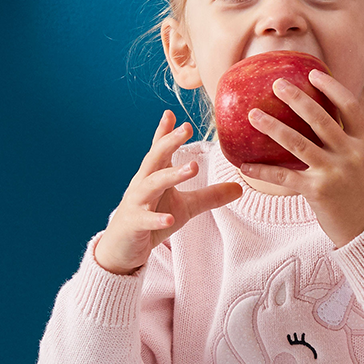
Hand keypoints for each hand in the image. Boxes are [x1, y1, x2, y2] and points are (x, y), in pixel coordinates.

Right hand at [95, 110, 242, 274]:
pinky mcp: (133, 224)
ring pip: (151, 184)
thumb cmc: (152, 222)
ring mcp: (136, 203)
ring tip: (192, 168)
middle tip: (186, 128)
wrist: (122, 249)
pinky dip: (157, 219)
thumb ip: (210, 196)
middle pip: (155, 158)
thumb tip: (240, 188)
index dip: (165, 132)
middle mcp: (143, 184)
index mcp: (154, 176)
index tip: (171, 113)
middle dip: (169, 142)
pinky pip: (145, 220)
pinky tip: (170, 219)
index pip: (159, 150)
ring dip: (171, 175)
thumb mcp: (186, 207)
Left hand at [239, 70, 363, 246]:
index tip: (313, 72)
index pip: (351, 107)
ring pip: (299, 144)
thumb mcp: (360, 160)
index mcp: (362, 143)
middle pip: (321, 119)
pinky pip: (285, 177)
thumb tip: (315, 116)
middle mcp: (350, 154)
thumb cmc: (358, 190)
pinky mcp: (318, 192)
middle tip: (277, 84)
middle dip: (297, 99)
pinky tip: (245, 166)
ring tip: (253, 115)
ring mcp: (334, 173)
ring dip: (273, 127)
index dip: (333, 88)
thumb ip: (343, 139)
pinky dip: (263, 171)